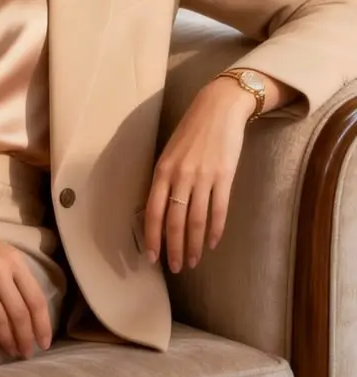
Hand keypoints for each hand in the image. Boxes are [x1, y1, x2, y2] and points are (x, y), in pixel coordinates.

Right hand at [0, 198, 52, 358]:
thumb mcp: (3, 252)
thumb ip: (17, 276)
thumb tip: (31, 311)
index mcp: (15, 261)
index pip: (36, 299)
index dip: (42, 325)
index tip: (44, 343)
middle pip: (19, 313)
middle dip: (25, 338)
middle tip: (26, 353)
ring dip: (7, 340)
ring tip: (11, 351)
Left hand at [144, 79, 253, 272]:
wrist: (219, 108)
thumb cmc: (192, 131)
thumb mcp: (170, 153)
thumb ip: (165, 179)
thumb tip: (161, 209)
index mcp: (162, 170)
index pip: (153, 211)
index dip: (152, 237)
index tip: (152, 257)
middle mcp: (180, 176)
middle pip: (175, 221)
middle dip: (174, 248)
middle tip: (176, 267)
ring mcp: (203, 177)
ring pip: (196, 220)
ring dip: (194, 245)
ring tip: (192, 261)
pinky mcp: (224, 177)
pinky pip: (218, 210)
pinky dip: (214, 230)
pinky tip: (212, 243)